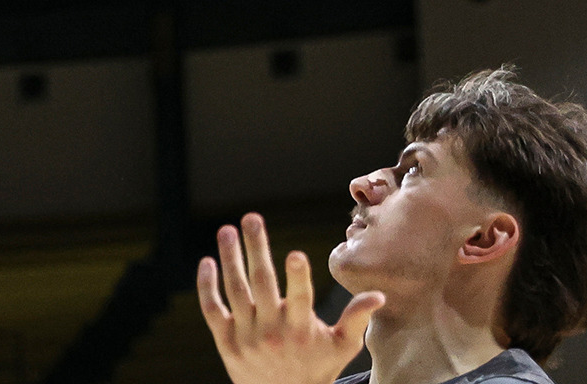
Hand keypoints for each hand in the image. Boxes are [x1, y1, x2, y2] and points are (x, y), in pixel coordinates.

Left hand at [197, 213, 384, 383]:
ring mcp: (246, 336)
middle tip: (251, 217)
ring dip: (229, 258)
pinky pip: (212, 310)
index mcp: (301, 330)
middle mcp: (272, 331)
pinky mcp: (226, 342)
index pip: (300, 299)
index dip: (298, 277)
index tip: (296, 254)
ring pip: (235, 291)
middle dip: (256, 248)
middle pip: (261, 284)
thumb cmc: (317, 368)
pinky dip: (207, 286)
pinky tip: (207, 261)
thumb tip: (379, 295)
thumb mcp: (341, 347)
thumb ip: (356, 319)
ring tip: (227, 230)